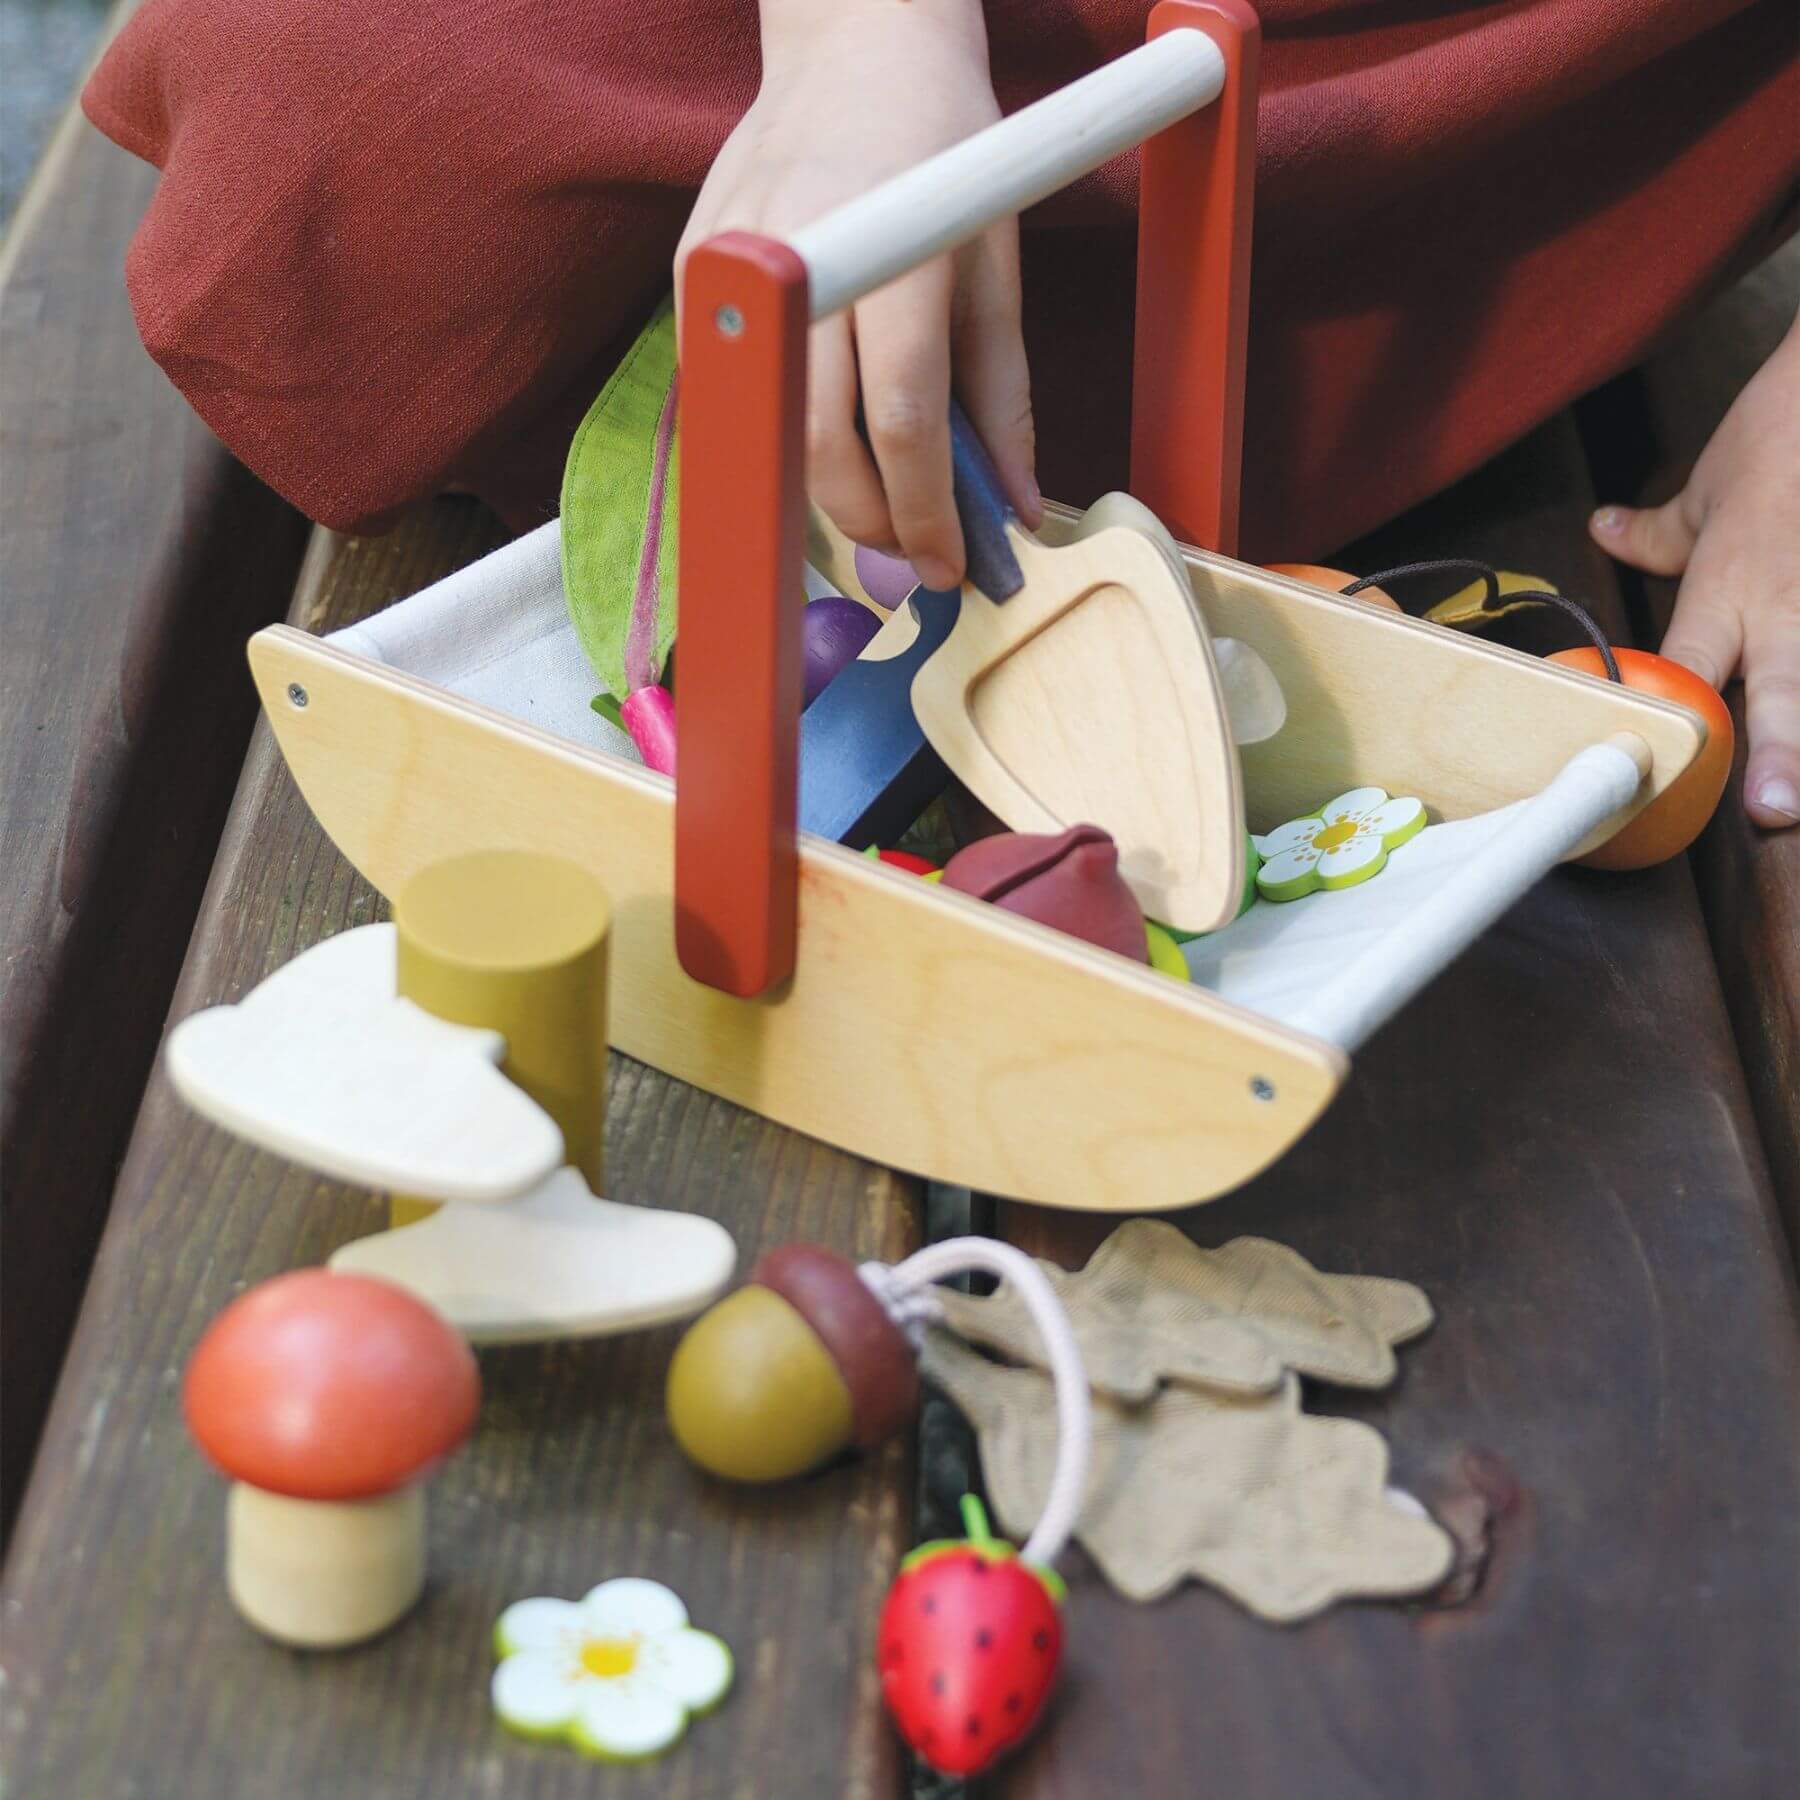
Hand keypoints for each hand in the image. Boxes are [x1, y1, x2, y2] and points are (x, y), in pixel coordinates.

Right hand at [676, 0, 1038, 590]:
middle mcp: (801, 255)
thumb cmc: (942, 148)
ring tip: (875, 507)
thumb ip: (1003, 398)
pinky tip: (822, 442)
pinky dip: (777, 435)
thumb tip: (1011, 508)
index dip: (926, 511)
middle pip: (820, 441)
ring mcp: (731, 260)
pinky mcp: (690, 268)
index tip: (950, 566)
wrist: (853, 45)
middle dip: (870, 520)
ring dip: (821, 494)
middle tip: (911, 551)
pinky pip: (731, 390)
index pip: (901, 419)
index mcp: (893, 249)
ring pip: (764, 429)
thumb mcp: (995, 264)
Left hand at [1590, 313, 1799, 827]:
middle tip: (1774, 808)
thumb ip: (1658, 532)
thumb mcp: (1709, 487)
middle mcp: (1786, 608)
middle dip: (1780, 752)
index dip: (1671, 711)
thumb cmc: (1779, 434)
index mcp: (1727, 590)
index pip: (1687, 665)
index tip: (1660, 759)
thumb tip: (1603, 531)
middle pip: (1780, 690)